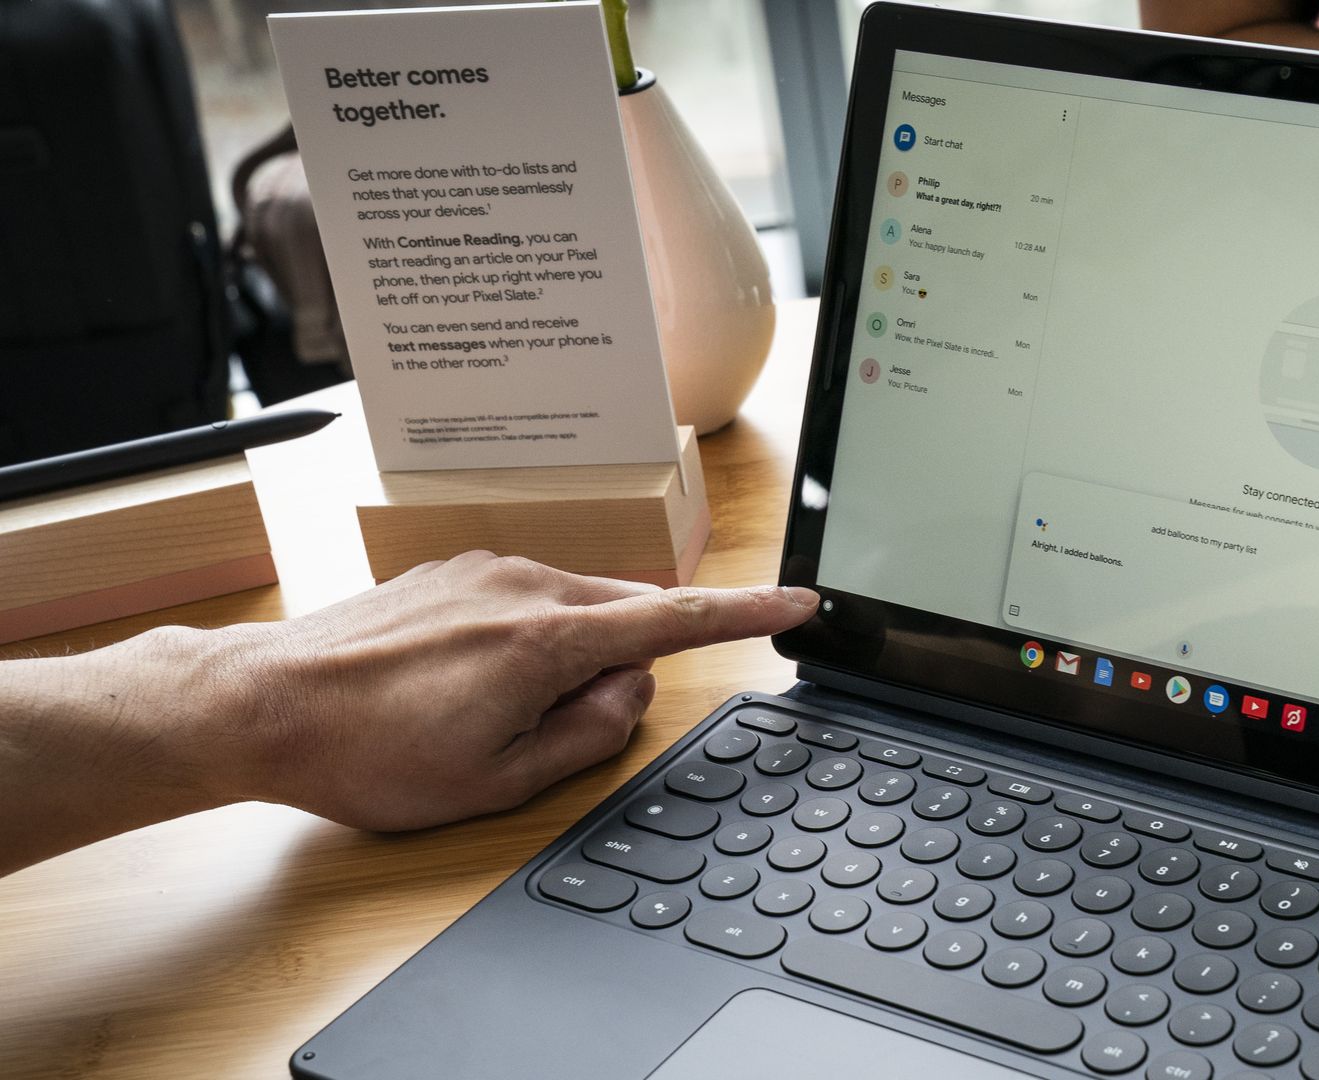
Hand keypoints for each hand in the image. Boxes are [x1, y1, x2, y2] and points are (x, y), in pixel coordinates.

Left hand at [195, 552, 817, 829]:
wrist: (260, 703)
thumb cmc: (371, 751)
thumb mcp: (499, 780)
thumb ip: (590, 734)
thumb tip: (630, 691)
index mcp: (550, 637)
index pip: (679, 620)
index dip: (749, 614)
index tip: (801, 603)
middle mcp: (527, 583)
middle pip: (625, 618)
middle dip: (617, 672)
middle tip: (546, 733)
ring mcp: (487, 568)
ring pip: (574, 611)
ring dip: (563, 662)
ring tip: (479, 717)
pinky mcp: (453, 569)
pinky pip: (527, 601)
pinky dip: (525, 643)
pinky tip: (459, 685)